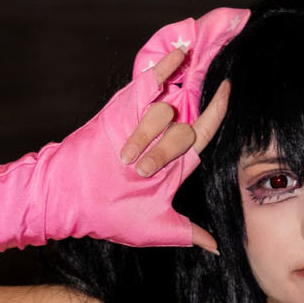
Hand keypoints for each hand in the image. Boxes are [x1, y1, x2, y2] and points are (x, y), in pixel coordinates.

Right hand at [119, 47, 231, 253]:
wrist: (75, 200)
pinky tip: (180, 54)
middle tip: (140, 173)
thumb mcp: (158, 228)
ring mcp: (144, 119)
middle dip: (165, 152)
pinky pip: (152, 80)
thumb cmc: (112, 215)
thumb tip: (218, 248)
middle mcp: (162, 136)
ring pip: (165, 112)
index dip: (218, 109)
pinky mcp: (125, 106)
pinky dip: (166, 66)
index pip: (205, 130)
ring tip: (124, 158)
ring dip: (146, 138)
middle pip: (187, 129)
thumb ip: (190, 233)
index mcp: (174, 162)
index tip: (229, 88)